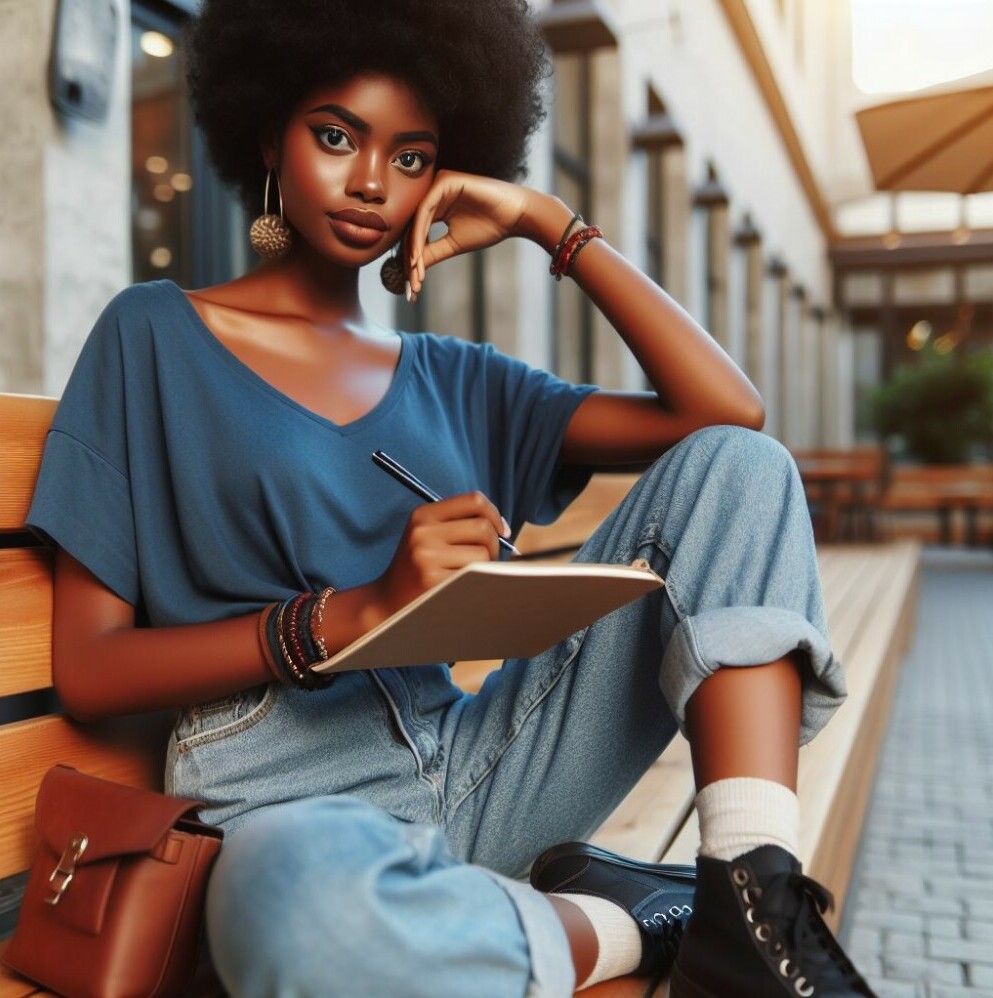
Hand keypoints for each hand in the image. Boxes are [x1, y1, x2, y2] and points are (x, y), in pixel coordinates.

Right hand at [373, 492, 510, 616]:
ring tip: (471, 573)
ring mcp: (426, 556)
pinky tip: (464, 585)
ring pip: (482, 554)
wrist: (387, 600)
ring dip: (486, 566)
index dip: (494, 513)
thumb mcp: (427, 534)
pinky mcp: (432, 580)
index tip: (501, 530)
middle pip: (483, 528)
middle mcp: (423, 532)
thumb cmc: (417, 566)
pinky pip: (473, 576)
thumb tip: (502, 527)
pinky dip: (476, 581)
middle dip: (494, 544)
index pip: (474, 500)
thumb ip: (459, 523)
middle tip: (487, 558)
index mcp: (424, 515)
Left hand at [405, 171, 533, 293]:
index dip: (412, 259)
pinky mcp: (444, 181)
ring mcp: (438, 184)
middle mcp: (434, 193)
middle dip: (410, 257)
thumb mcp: (454, 244)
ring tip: (415, 273)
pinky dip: (420, 234)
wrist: (515, 215)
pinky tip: (418, 256)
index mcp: (436, 205)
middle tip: (412, 284)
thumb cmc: (490, 227)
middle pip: (412, 226)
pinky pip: (425, 210)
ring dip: (413, 249)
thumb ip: (431, 253)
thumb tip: (411, 268)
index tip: (414, 285)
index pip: (417, 232)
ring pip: (416, 220)